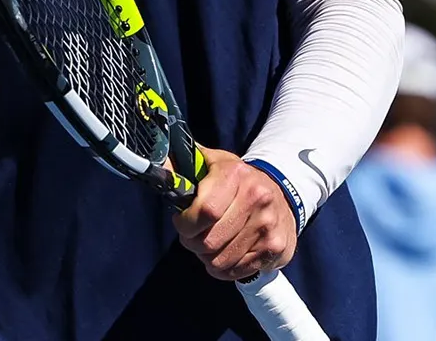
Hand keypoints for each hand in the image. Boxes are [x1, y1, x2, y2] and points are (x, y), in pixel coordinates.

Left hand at [172, 147, 298, 281]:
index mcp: (236, 174)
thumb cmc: (237, 180)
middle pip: (209, 242)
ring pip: (220, 261)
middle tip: (194, 235)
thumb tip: (153, 166)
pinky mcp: (276, 248)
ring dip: (208, 258)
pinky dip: (224, 268)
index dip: (186, 223)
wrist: (282, 193)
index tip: (182, 221)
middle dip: (193, 243)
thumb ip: (182, 165)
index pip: (205, 210)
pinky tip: (227, 251)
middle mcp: (257, 198)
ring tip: (212, 243)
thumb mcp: (211, 162)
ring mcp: (268, 225)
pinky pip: (236, 272)